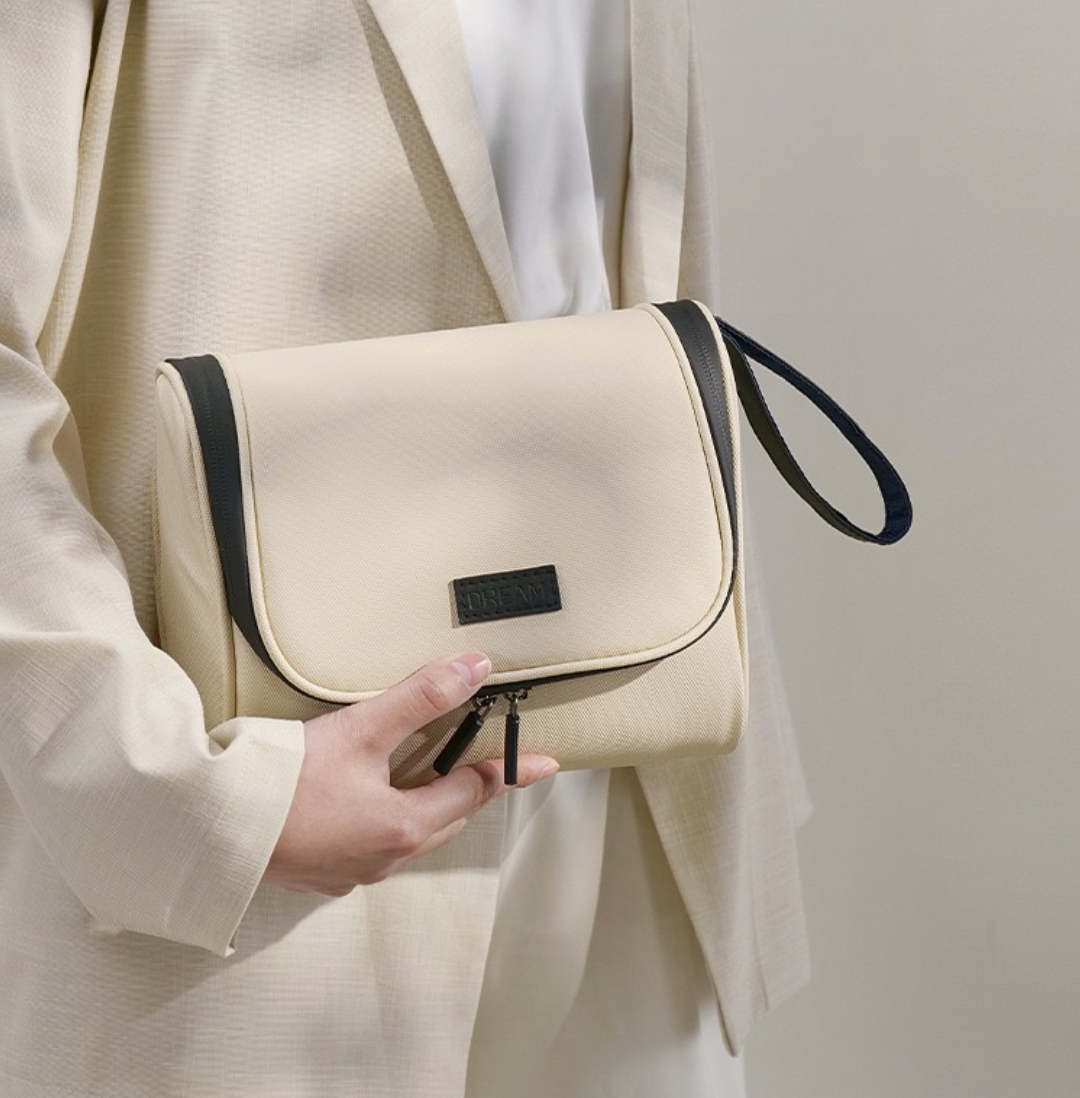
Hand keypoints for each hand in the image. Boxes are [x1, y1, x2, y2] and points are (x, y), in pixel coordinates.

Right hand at [263, 652, 557, 894]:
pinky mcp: (318, 874)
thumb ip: (420, 698)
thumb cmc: (285, 783)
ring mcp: (350, 872)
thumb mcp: (361, 729)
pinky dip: (382, 822)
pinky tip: (363, 805)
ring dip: (424, 807)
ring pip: (408, 836)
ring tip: (425, 777)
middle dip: (467, 790)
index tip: (545, 764)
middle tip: (485, 764)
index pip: (473, 791)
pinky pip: (370, 848)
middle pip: (445, 819)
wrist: (210, 833)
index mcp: (404, 826)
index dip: (509, 770)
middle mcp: (384, 858)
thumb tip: (475, 668)